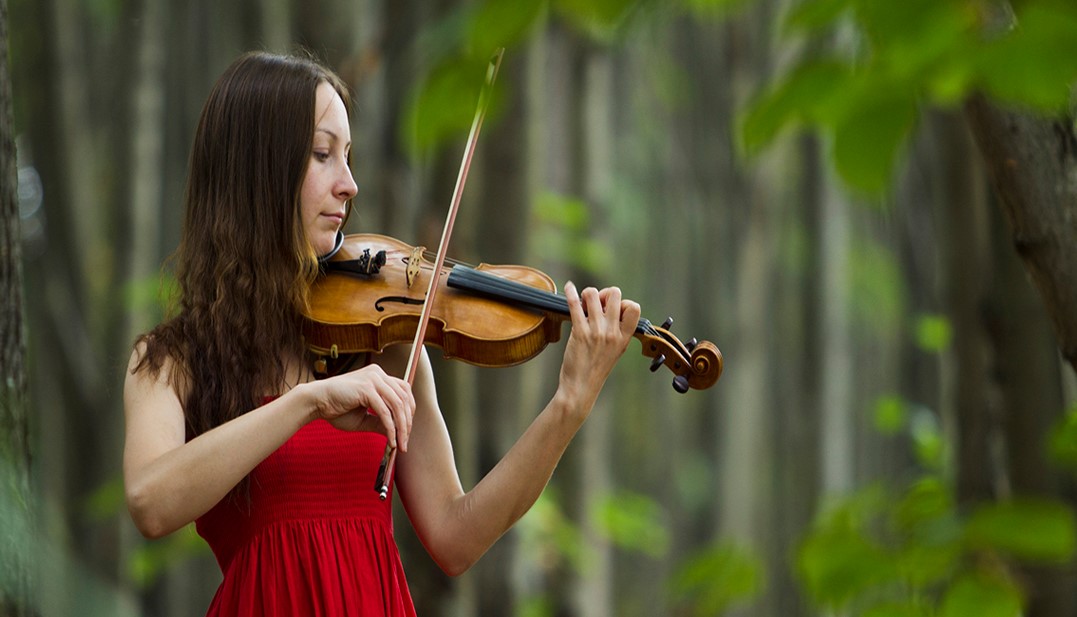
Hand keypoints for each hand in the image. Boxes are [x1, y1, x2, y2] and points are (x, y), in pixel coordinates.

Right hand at [307, 364, 414, 450]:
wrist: (315, 402)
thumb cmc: (336, 409)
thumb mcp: (364, 418)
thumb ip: (381, 422)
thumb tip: (398, 433)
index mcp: (378, 376)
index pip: (404, 391)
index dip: (409, 411)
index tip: (406, 431)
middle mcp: (378, 374)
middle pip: (404, 398)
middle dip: (407, 422)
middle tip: (405, 441)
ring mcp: (373, 379)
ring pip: (397, 405)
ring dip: (401, 427)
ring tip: (400, 444)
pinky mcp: (366, 388)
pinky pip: (384, 411)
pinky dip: (390, 428)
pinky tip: (390, 440)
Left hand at [558, 282, 640, 409]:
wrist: (581, 388)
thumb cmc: (595, 370)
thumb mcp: (615, 351)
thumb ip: (617, 332)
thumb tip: (610, 309)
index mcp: (624, 337)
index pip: (634, 307)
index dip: (623, 302)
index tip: (612, 310)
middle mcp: (612, 332)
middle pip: (614, 293)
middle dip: (604, 293)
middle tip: (596, 304)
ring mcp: (596, 332)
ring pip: (593, 294)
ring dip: (587, 294)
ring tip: (583, 304)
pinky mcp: (579, 332)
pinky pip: (575, 305)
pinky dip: (570, 292)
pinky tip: (568, 287)